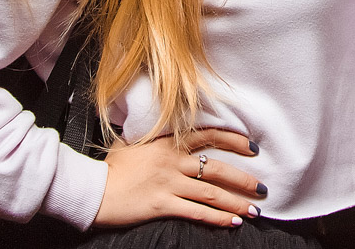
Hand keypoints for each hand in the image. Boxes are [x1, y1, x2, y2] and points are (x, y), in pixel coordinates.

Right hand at [91, 128, 264, 227]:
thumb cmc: (111, 168)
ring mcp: (168, 183)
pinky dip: (217, 218)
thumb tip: (160, 131)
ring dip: (236, 202)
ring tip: (253, 210)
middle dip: (244, 180)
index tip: (253, 148)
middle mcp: (173, 161)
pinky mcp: (162, 205)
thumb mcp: (133, 144)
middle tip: (261, 188)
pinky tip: (232, 223)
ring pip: (212, 193)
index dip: (234, 142)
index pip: (209, 136)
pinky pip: (197, 212)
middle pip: (217, 168)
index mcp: (168, 142)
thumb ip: (153, 139)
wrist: (92, 188)